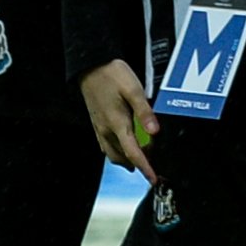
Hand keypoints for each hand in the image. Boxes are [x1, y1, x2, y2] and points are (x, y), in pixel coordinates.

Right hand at [79, 58, 156, 177]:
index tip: (153, 179)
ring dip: (128, 160)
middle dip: (138, 166)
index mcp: (117, 123)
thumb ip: (145, 112)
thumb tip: (155, 132)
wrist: (90, 67)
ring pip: (113, 154)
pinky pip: (107, 146)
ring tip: (142, 162)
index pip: (133, 152)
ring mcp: (100, 128)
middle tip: (154, 168)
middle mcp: (106, 130)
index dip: (145, 168)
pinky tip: (126, 148)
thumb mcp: (133, 89)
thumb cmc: (112, 75)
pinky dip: (119, 152)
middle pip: (123, 157)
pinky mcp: (97, 123)